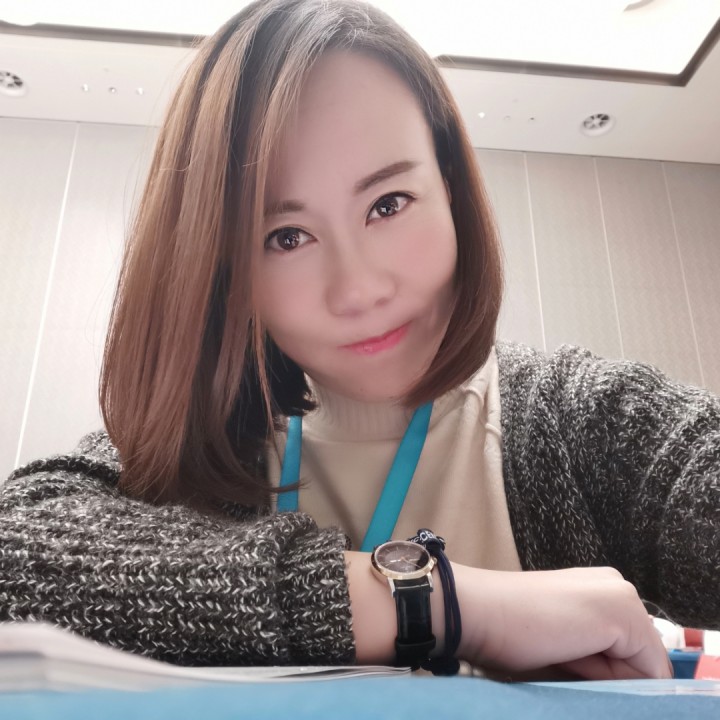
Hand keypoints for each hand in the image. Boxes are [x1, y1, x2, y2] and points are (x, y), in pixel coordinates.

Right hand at [454, 565, 671, 679]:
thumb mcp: (560, 642)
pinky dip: (611, 679)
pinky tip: (571, 651)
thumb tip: (625, 688)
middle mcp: (617, 585)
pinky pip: (645, 673)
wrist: (476, 611)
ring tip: (562, 651)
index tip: (559, 652)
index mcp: (600, 589)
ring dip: (607, 676)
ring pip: (644, 669)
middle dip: (609, 673)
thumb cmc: (504, 630)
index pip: (631, 653)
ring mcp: (623, 596)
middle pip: (641, 660)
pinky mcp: (623, 614)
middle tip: (559, 651)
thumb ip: (595, 654)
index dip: (602, 672)